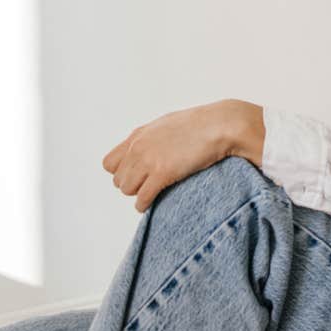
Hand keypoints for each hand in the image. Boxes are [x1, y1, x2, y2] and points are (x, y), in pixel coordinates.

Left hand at [102, 99, 264, 211]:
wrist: (220, 125)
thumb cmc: (201, 125)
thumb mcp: (167, 125)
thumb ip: (151, 138)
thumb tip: (147, 151)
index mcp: (138, 135)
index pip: (109, 164)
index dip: (123, 172)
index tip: (139, 176)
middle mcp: (138, 147)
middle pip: (118, 179)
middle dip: (132, 185)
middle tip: (150, 185)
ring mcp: (149, 160)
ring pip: (127, 190)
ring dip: (139, 194)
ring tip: (153, 194)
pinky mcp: (162, 173)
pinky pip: (141, 199)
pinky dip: (145, 205)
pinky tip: (153, 203)